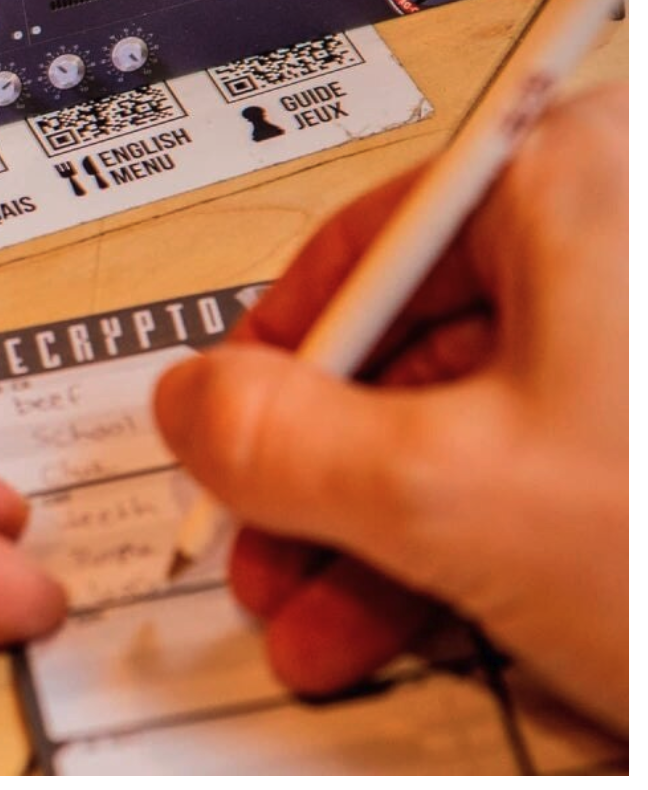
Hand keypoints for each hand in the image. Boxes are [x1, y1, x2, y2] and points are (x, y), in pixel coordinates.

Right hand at [155, 83, 626, 731]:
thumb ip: (280, 438)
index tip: (224, 436)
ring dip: (373, 527)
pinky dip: (463, 540)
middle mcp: (615, 231)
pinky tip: (407, 614)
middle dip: (317, 472)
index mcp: (568, 177)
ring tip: (320, 617)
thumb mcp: (455, 491)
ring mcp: (641, 335)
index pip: (357, 247)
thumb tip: (193, 404)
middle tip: (266, 547)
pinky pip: (535, 460)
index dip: (268, 361)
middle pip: (409, 347)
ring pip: (468, 416)